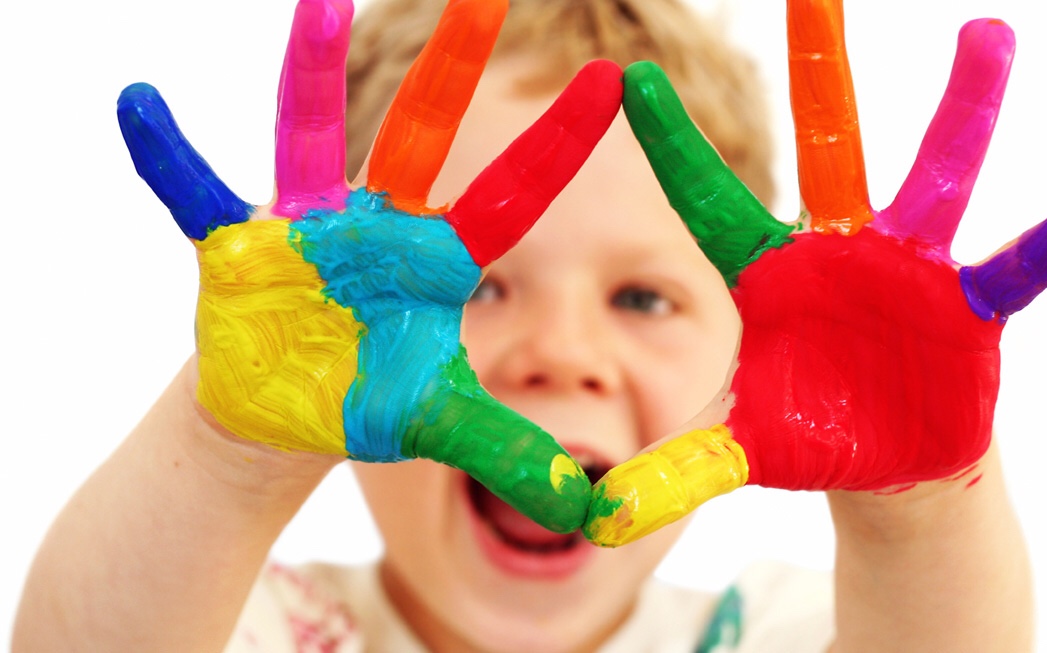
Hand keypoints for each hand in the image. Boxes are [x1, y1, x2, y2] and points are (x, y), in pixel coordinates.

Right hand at [117, 0, 621, 532]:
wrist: (283, 411)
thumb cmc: (367, 400)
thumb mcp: (440, 424)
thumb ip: (508, 453)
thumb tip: (584, 507)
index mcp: (438, 259)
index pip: (515, 196)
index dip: (560, 144)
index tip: (613, 83)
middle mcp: (379, 224)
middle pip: (425, 134)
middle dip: (456, 67)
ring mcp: (308, 226)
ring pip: (309, 135)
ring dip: (311, 74)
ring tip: (321, 5)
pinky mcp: (241, 246)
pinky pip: (197, 192)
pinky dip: (169, 156)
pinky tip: (137, 105)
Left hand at [584, 0, 1046, 545]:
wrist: (886, 458)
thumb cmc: (808, 436)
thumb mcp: (739, 451)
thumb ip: (677, 473)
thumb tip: (600, 520)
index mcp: (769, 275)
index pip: (709, 202)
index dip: (673, 146)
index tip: (631, 78)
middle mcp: (838, 252)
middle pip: (827, 148)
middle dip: (819, 70)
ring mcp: (909, 269)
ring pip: (935, 176)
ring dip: (963, 111)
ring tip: (987, 37)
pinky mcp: (967, 306)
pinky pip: (1016, 265)